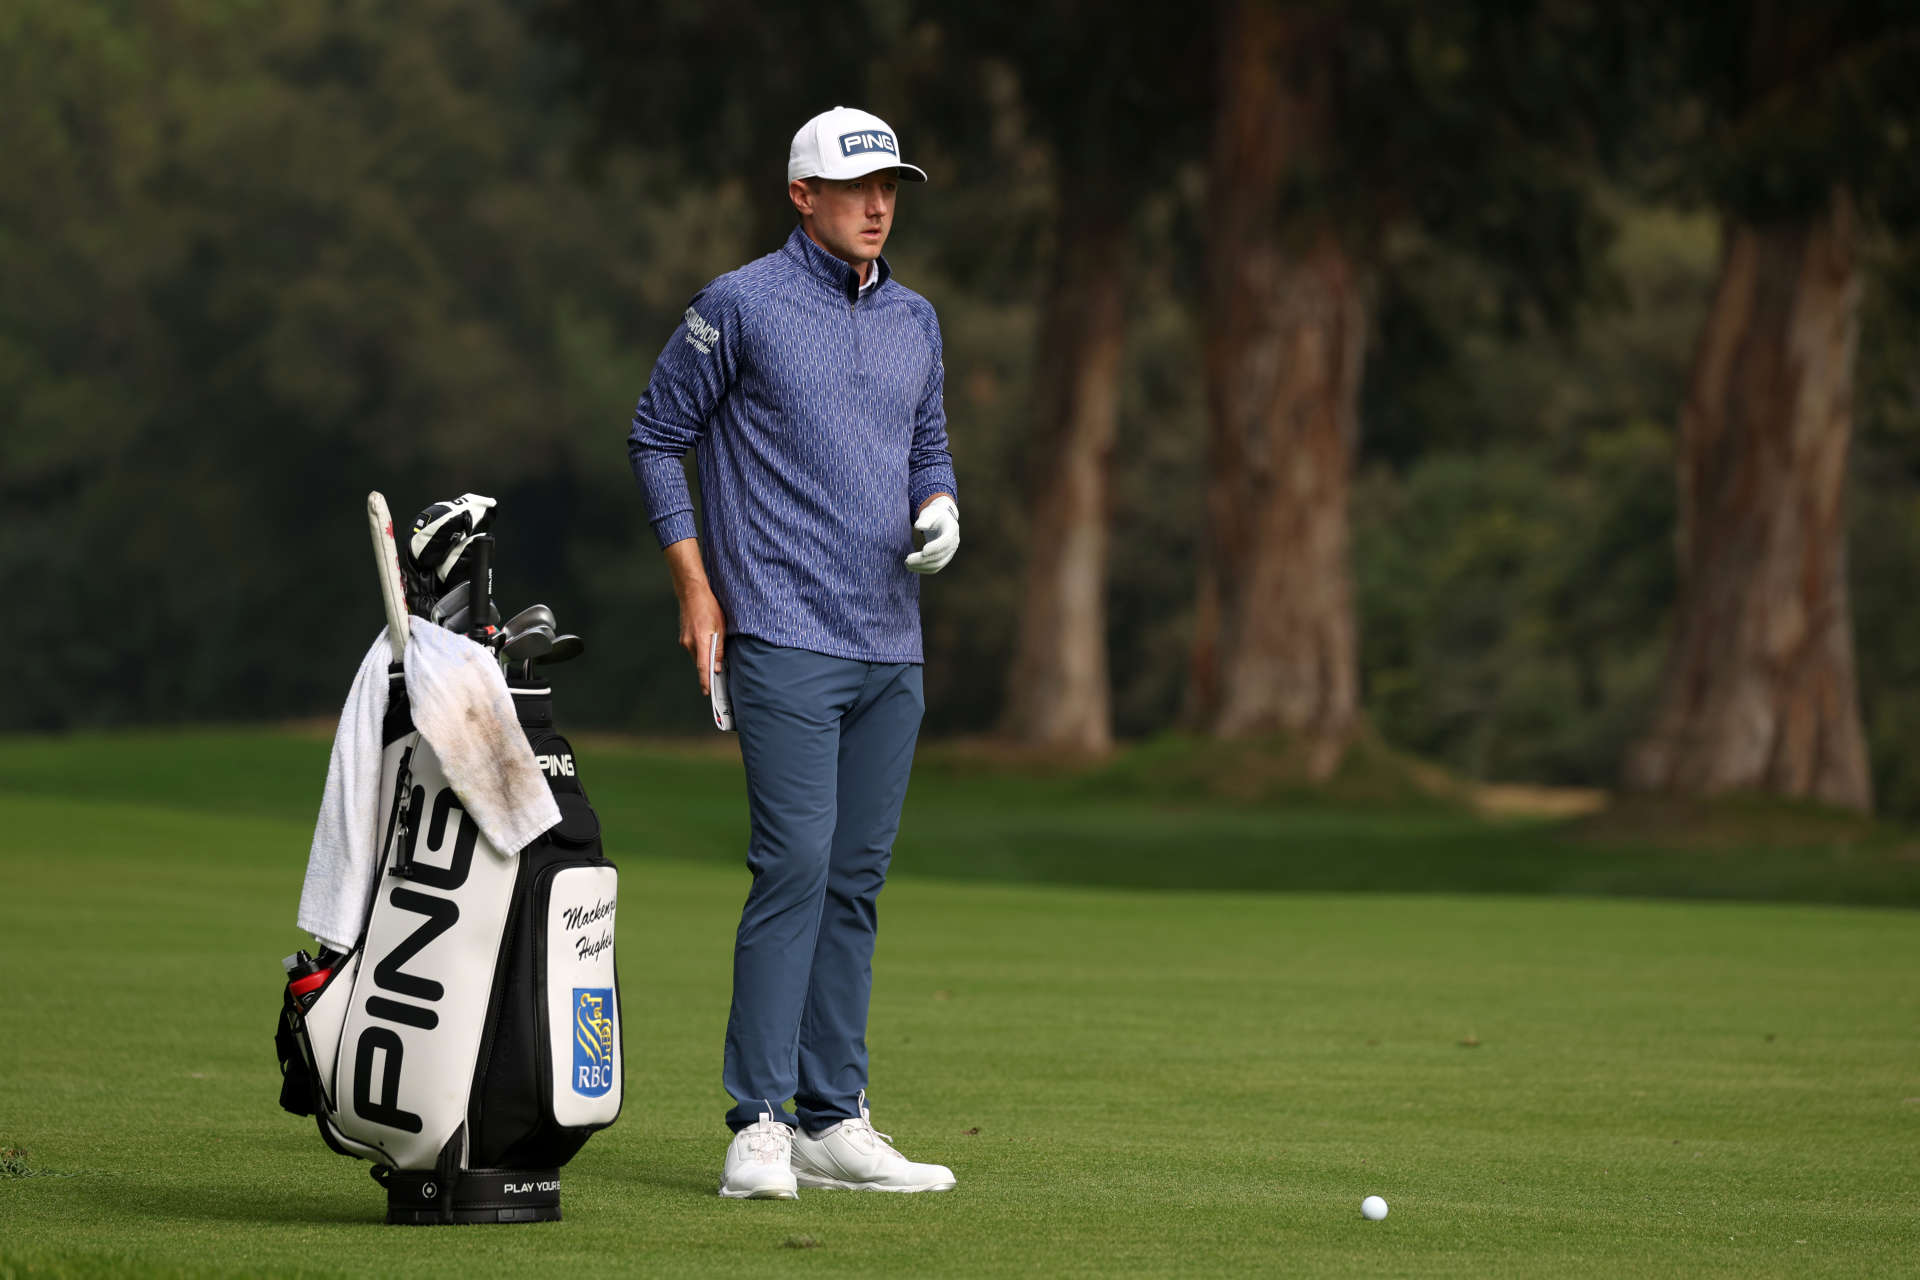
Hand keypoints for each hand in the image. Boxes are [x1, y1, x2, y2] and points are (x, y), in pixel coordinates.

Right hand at [664, 539, 725, 694]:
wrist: (691, 592)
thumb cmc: (709, 607)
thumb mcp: (720, 627)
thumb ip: (718, 648)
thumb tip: (718, 666)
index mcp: (700, 640)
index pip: (703, 666)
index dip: (705, 681)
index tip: (708, 692)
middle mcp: (689, 643)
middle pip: (701, 663)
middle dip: (710, 670)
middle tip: (720, 677)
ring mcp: (685, 640)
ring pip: (698, 656)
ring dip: (707, 658)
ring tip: (718, 655)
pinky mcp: (684, 636)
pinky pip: (694, 649)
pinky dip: (702, 651)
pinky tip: (710, 644)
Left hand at [905, 495, 958, 574]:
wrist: (942, 520)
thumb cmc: (934, 515)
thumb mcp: (930, 513)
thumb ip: (925, 519)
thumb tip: (918, 526)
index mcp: (952, 529)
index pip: (946, 541)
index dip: (935, 547)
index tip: (923, 551)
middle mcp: (954, 543)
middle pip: (940, 556)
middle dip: (923, 560)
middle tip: (907, 560)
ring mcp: (950, 552)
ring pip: (937, 564)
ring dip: (922, 567)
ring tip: (907, 564)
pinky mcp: (944, 558)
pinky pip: (935, 568)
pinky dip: (923, 569)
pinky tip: (912, 567)